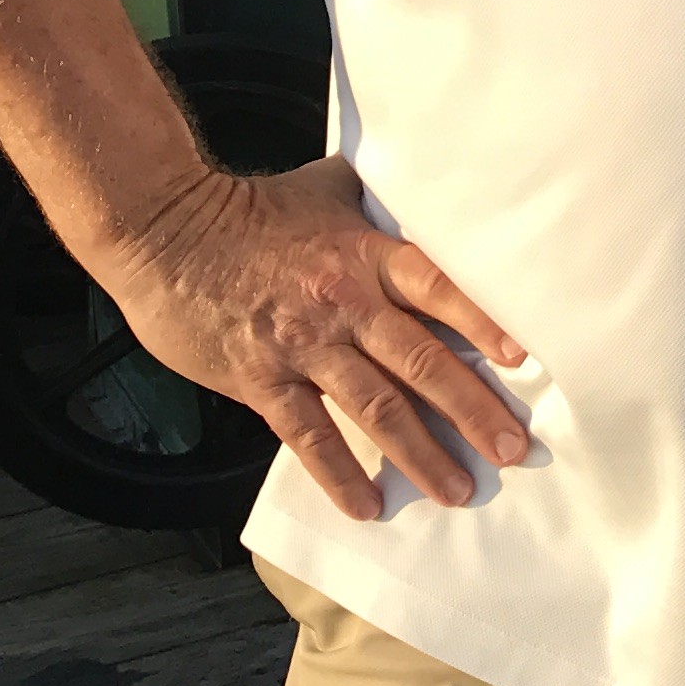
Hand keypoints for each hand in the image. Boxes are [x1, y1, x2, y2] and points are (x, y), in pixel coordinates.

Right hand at [102, 153, 529, 523]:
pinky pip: (309, 434)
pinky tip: (366, 505)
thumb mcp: (324, 188)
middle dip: (471, 410)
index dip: (482, 324)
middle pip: (421, 361)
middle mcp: (346, 303)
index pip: (439, 290)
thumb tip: (418, 180)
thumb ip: (374, 201)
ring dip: (420, 453)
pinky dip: (339, 474)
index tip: (522, 361)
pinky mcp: (263, 379)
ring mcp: (305, 345)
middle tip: (512, 449)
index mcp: (367, 255)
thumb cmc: (246, 207)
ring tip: (457, 490)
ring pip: (376, 407)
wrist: (162, 229)